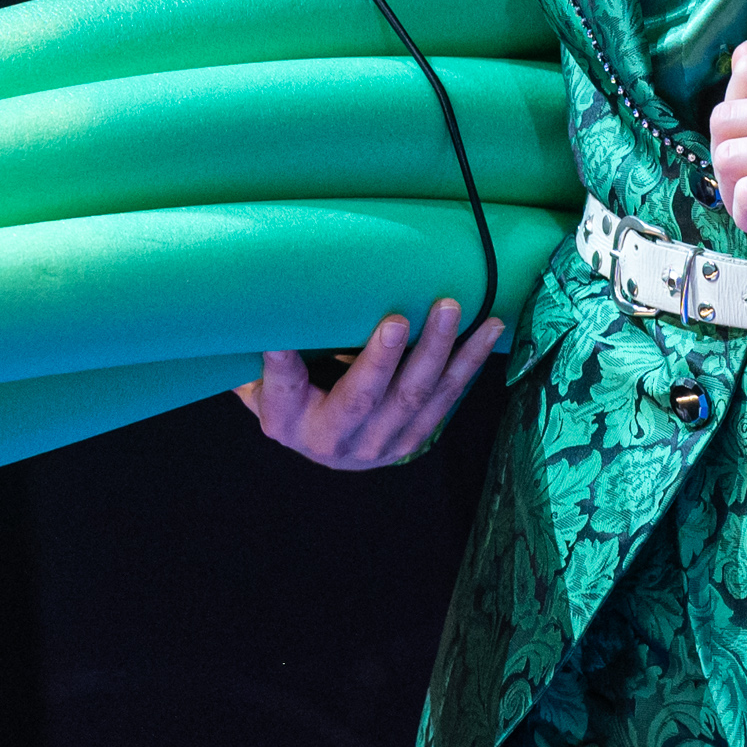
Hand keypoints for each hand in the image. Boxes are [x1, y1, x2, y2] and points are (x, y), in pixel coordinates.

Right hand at [233, 298, 509, 468]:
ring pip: (416, 397)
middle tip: (397, 318)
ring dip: (439, 351)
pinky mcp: (415, 437)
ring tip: (452, 310)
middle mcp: (337, 441)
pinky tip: (488, 329)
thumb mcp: (264, 381)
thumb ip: (266, 354)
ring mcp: (382, 444)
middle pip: (365, 399)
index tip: (282, 338)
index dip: (283, 368)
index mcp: (290, 422)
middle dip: (384, 359)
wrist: (323, 443)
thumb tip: (258, 302)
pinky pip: (447, 398)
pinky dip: (469, 361)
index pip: (284, 390)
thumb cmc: (291, 396)